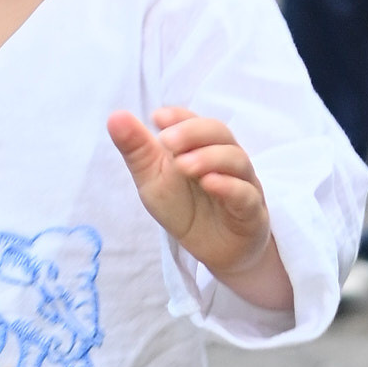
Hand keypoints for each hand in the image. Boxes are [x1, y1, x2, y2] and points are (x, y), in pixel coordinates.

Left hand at [108, 104, 291, 310]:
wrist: (215, 250)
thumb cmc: (185, 208)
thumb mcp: (153, 179)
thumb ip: (137, 150)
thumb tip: (115, 116)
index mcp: (200, 145)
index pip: (193, 120)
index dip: (178, 116)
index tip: (157, 118)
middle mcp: (224, 158)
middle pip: (219, 132)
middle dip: (192, 132)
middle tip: (167, 141)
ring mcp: (242, 182)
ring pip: (236, 159)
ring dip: (210, 157)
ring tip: (184, 165)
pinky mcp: (252, 211)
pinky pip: (246, 194)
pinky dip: (229, 186)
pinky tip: (209, 183)